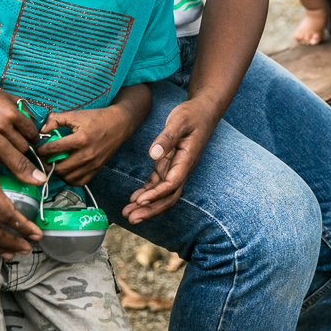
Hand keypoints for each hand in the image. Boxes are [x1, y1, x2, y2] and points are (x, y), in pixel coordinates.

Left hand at [38, 105, 136, 185]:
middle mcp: (87, 154)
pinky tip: (67, 169)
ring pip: (67, 177)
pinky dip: (69, 178)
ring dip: (58, 172)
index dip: (41, 150)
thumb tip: (41, 130)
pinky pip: (78, 182)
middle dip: (47, 164)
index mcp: (80, 139)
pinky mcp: (96, 169)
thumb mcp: (75, 114)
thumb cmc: (96, 118)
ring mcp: (92, 164)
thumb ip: (56, 120)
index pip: (53, 149)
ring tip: (55, 164)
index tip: (38, 149)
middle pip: (59, 168)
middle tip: (44, 159)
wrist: (119, 124)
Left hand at [123, 99, 219, 222]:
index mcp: (186, 160)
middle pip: (169, 197)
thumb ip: (167, 137)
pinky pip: (158, 185)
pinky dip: (147, 194)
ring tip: (127, 213)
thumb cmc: (192, 115)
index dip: (157, 194)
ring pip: (163, 195)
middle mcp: (182, 169)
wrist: (203, 111)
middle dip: (151, 209)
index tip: (140, 200)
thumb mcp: (179, 121)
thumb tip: (153, 154)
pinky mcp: (169, 166)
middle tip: (131, 218)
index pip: (173, 183)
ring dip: (147, 206)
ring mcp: (176, 169)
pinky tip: (133, 200)